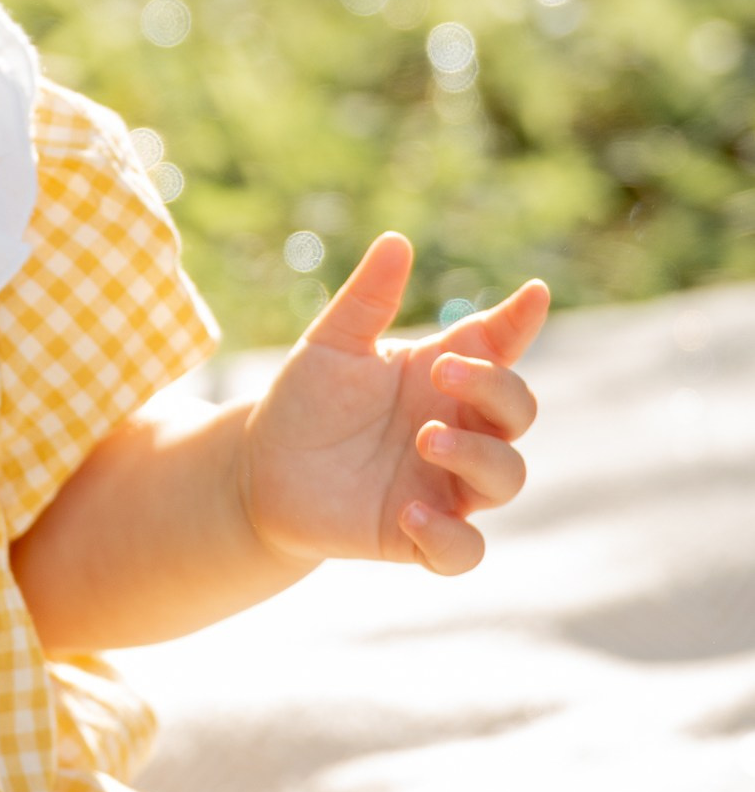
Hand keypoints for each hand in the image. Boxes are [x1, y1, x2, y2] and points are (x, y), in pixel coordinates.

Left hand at [237, 234, 546, 577]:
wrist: (259, 470)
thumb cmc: (306, 402)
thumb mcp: (330, 344)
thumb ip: (367, 298)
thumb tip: (396, 241)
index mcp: (444, 377)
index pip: (500, 347)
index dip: (521, 321)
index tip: (531, 293)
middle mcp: (458, 429)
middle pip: (518, 411)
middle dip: (495, 389)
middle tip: (442, 372)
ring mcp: (443, 484)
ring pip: (506, 478)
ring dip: (478, 457)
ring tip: (427, 438)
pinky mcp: (417, 536)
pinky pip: (463, 551)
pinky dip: (450, 536)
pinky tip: (412, 513)